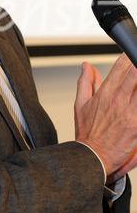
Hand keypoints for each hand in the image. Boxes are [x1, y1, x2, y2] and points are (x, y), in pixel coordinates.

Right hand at [75, 54, 136, 177]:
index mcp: (105, 94)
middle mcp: (118, 101)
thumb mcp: (81, 104)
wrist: (92, 158)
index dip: (127, 57)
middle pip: (134, 74)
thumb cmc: (87, 134)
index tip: (130, 54)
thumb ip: (85, 82)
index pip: (120, 67)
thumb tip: (87, 66)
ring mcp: (130, 112)